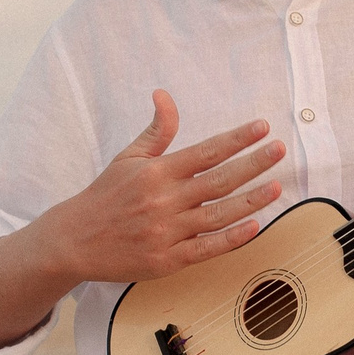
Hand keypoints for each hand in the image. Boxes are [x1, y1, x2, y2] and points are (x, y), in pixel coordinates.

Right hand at [32, 90, 284, 283]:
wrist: (74, 241)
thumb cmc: (106, 196)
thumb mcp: (128, 157)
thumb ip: (156, 131)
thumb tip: (164, 94)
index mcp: (157, 172)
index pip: (206, 152)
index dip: (236, 139)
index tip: (261, 128)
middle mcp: (164, 201)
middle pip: (219, 180)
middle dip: (253, 164)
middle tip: (279, 150)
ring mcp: (167, 232)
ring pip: (218, 215)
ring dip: (251, 200)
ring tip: (276, 186)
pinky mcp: (167, 260)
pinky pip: (206, 248)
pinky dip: (231, 238)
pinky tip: (255, 226)